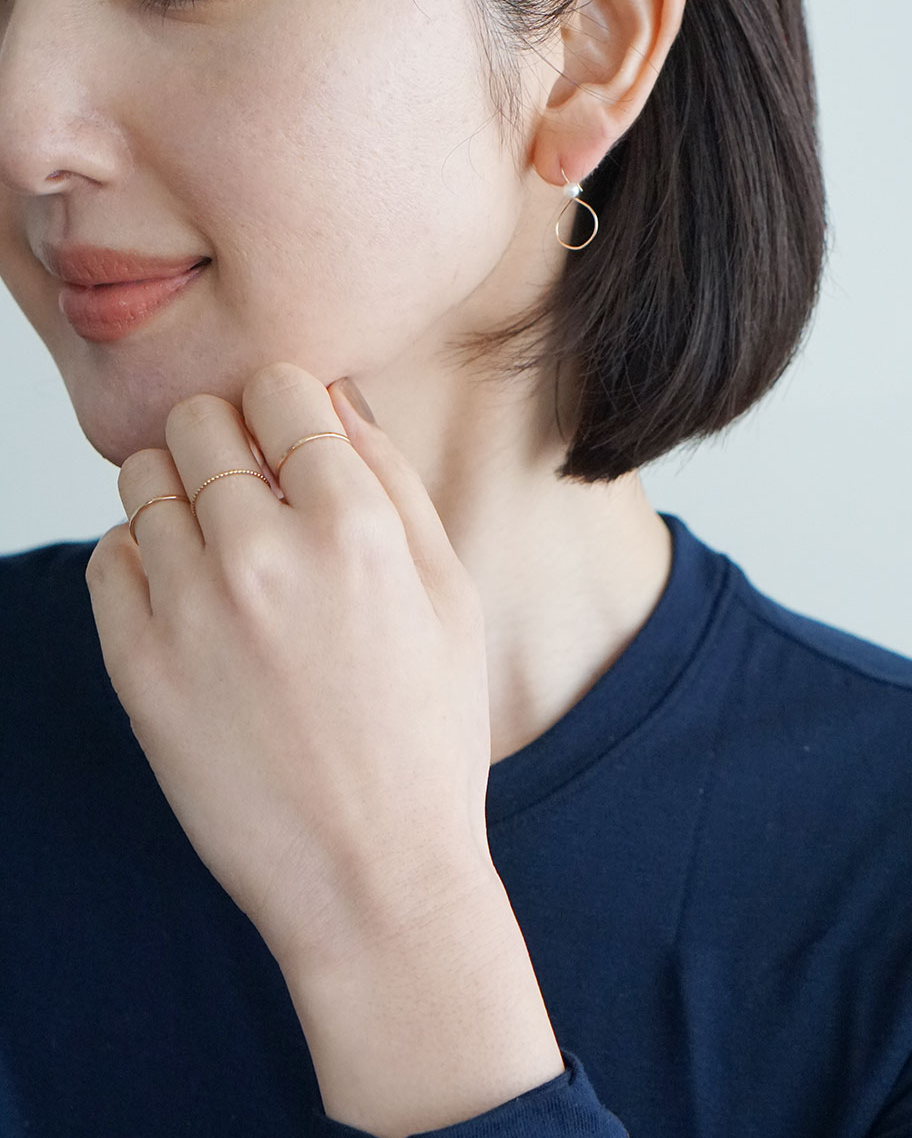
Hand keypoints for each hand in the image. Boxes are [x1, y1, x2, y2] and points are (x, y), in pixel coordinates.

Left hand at [85, 363, 495, 977]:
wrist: (372, 877)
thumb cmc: (426, 736)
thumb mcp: (450, 593)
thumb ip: (392, 479)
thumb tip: (336, 398)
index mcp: (354, 525)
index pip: (279, 386)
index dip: (287, 406)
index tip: (291, 442)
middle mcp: (263, 553)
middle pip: (200, 419)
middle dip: (228, 440)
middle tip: (256, 495)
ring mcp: (190, 610)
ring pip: (145, 479)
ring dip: (182, 496)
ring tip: (225, 553)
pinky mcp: (136, 667)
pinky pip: (109, 556)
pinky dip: (142, 560)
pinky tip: (192, 600)